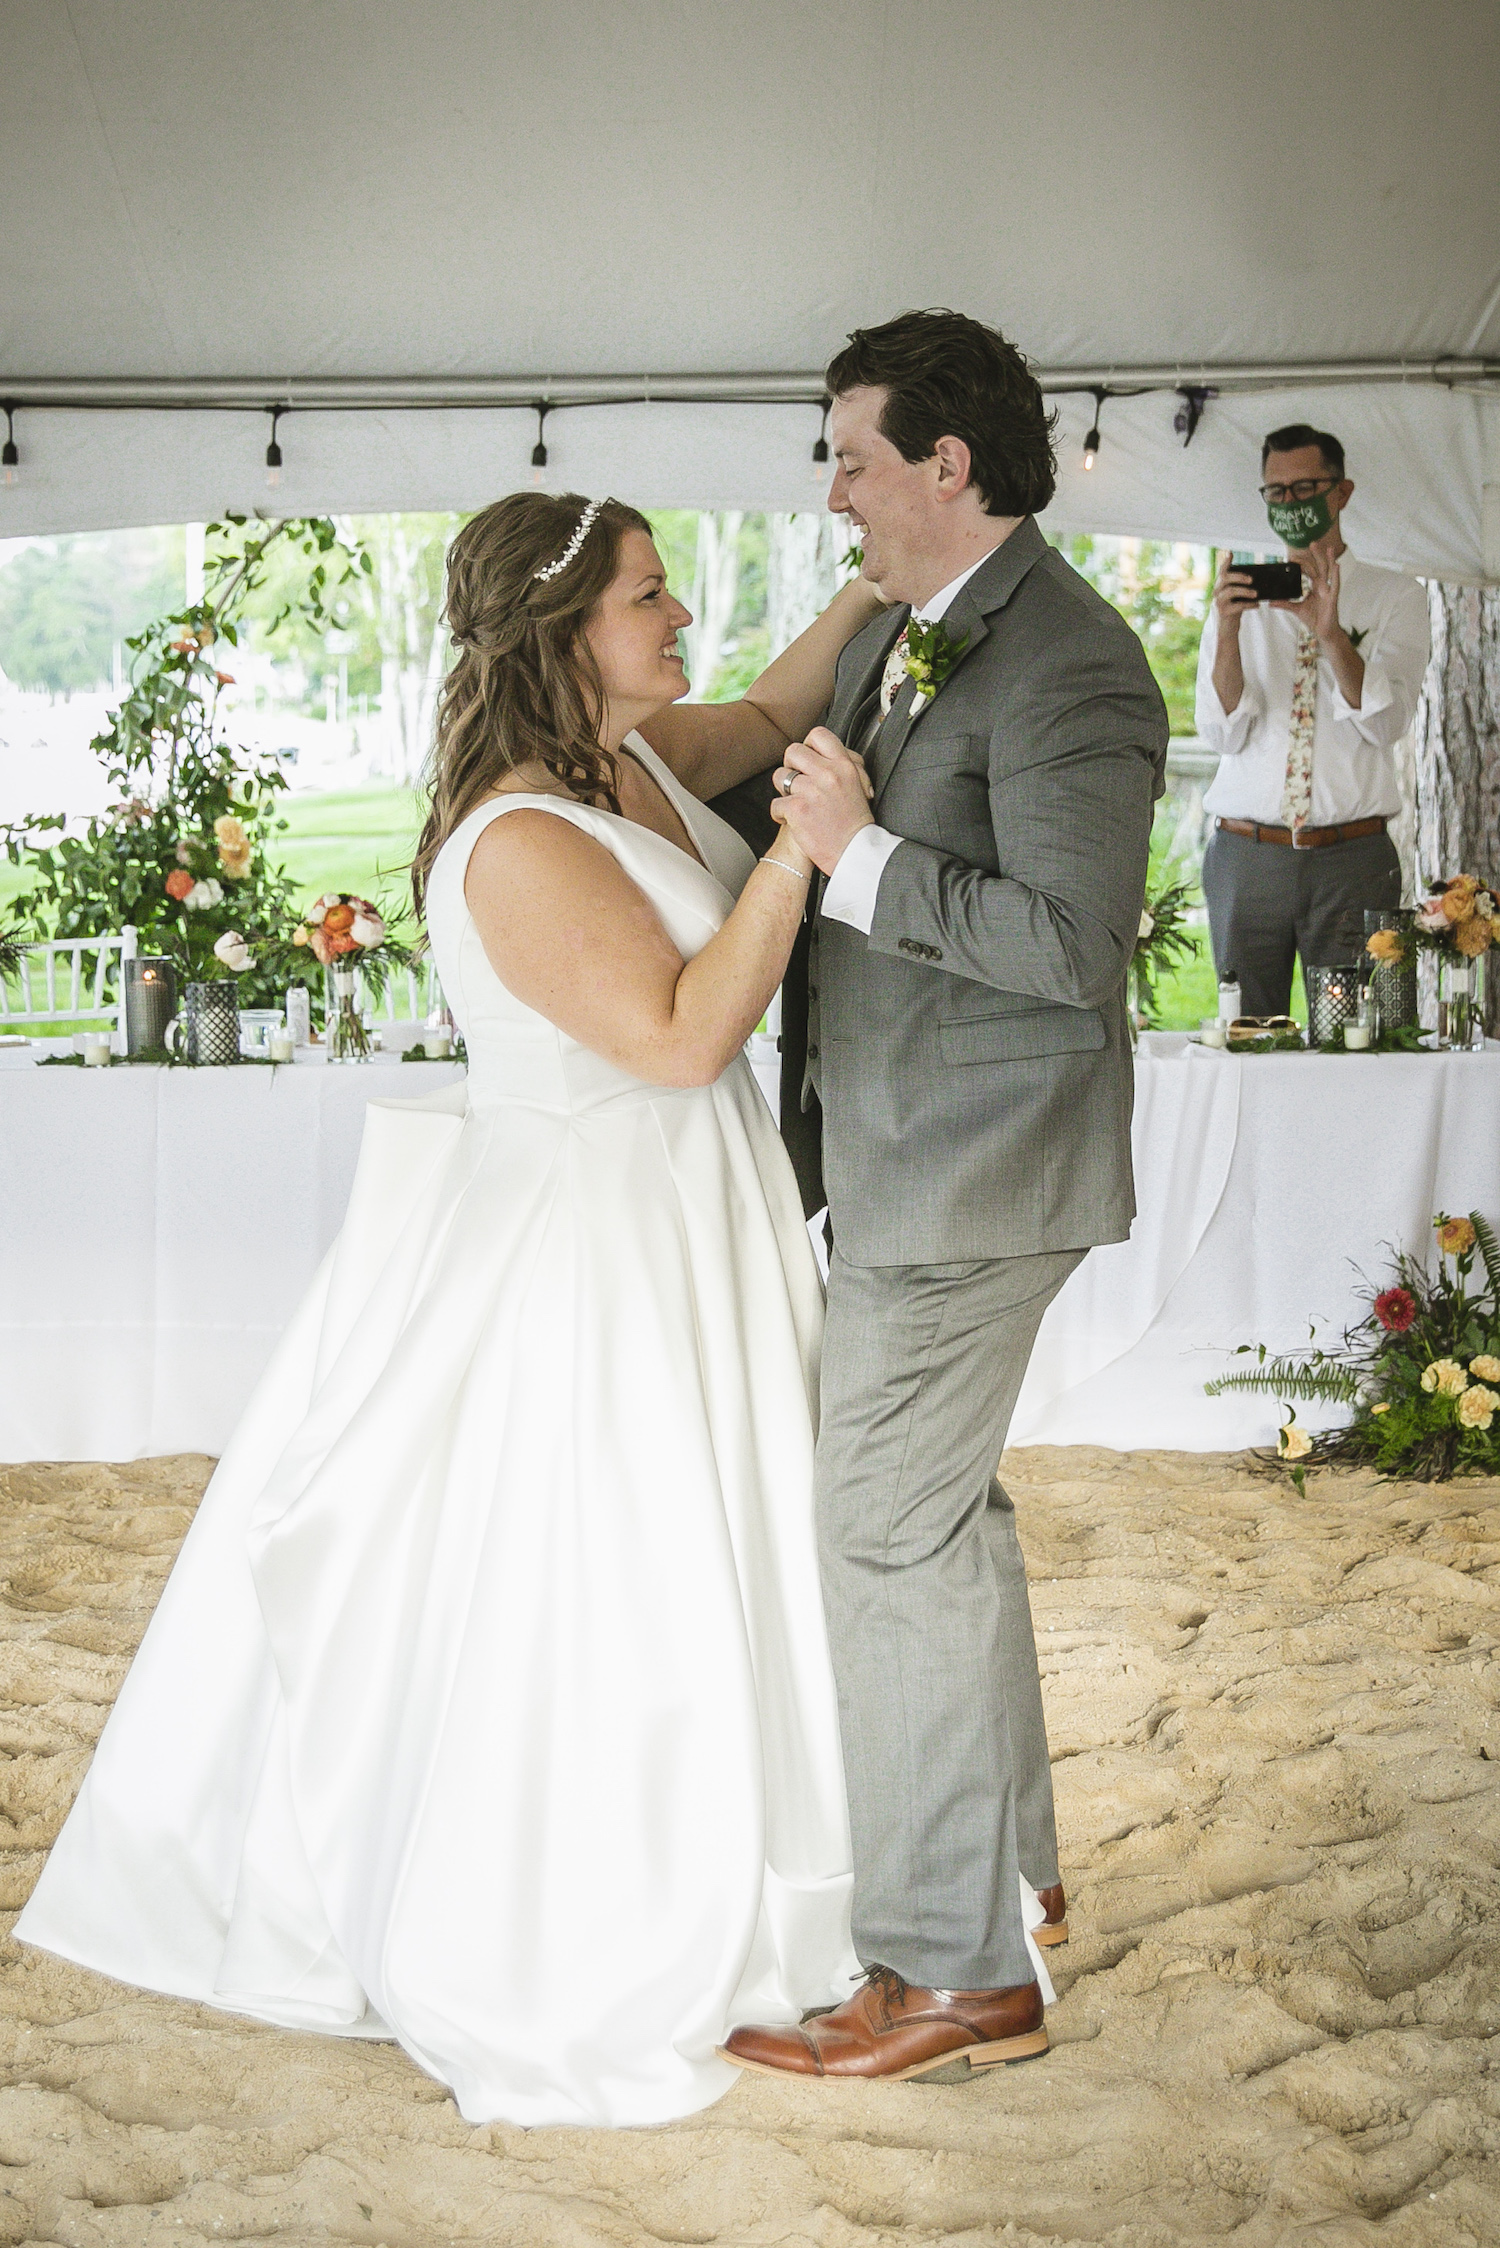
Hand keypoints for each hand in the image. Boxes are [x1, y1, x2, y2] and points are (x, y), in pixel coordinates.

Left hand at [769, 727, 874, 875]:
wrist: (854, 852)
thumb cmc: (855, 823)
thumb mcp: (859, 785)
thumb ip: (844, 765)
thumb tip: (825, 754)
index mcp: (844, 765)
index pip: (818, 735)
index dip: (808, 746)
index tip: (808, 759)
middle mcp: (827, 774)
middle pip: (793, 751)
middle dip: (792, 766)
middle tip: (799, 782)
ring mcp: (811, 791)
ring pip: (780, 776)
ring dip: (784, 790)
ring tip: (796, 802)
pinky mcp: (797, 809)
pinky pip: (776, 803)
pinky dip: (781, 814)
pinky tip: (793, 821)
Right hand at [1213, 554, 1258, 635]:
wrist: (1227, 632)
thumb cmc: (1234, 613)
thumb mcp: (1237, 598)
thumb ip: (1242, 588)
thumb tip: (1258, 580)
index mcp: (1220, 587)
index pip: (1222, 572)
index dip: (1225, 562)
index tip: (1230, 553)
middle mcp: (1216, 593)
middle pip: (1225, 578)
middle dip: (1239, 576)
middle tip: (1252, 579)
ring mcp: (1219, 603)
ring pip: (1230, 591)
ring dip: (1245, 591)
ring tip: (1256, 594)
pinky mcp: (1223, 612)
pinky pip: (1237, 605)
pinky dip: (1249, 604)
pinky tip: (1256, 605)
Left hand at [1272, 539, 1340, 643]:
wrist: (1324, 632)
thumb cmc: (1314, 619)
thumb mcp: (1297, 609)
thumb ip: (1285, 604)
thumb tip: (1271, 602)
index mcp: (1315, 587)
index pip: (1309, 571)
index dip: (1303, 564)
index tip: (1293, 557)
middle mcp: (1323, 586)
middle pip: (1320, 567)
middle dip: (1316, 555)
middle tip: (1312, 542)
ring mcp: (1329, 591)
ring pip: (1329, 573)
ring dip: (1329, 560)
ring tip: (1329, 548)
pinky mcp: (1333, 598)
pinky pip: (1335, 585)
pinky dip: (1336, 575)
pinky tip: (1336, 565)